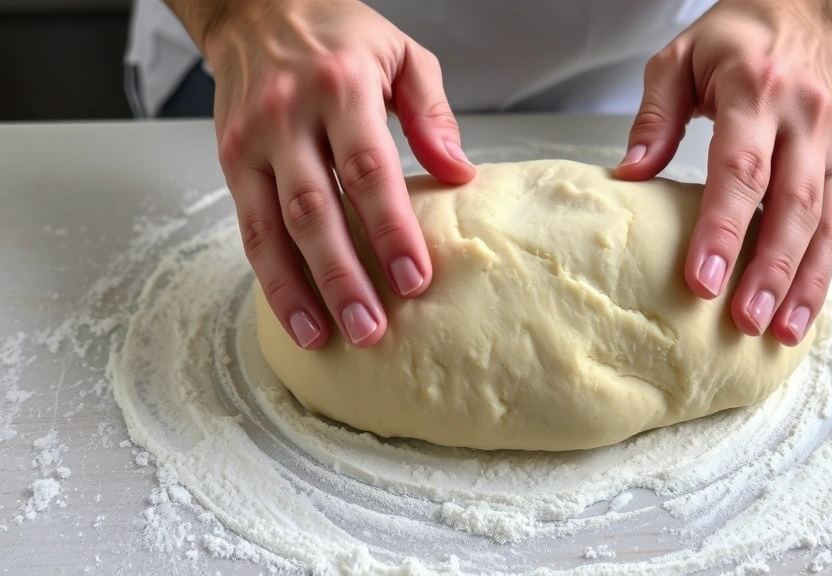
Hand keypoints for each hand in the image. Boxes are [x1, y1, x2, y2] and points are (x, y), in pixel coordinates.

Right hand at [171, 0, 474, 348]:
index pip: (367, 168)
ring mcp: (251, 140)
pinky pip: (246, 227)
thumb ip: (432, 111)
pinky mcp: (228, 159)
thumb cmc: (337, 35)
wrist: (256, 6)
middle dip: (342, 276)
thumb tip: (459, 173)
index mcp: (340, 88)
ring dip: (298, 289)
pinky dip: (269, 275)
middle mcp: (288, 116)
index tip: (414, 277)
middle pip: (315, 210)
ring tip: (326, 336)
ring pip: (270, 229)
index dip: (390, 228)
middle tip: (371, 327)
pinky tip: (293, 311)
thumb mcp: (401, 52)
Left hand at [616, 0, 831, 345]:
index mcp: (756, 91)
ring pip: (825, 222)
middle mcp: (804, 119)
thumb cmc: (731, 43)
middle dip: (769, 269)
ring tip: (781, 332)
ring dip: (804, 282)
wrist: (798, 15)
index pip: (741, 168)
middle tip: (744, 320)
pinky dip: (822, 271)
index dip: (723, 228)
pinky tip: (802, 310)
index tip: (703, 280)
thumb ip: (654, 116)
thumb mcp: (677, 60)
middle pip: (791, 204)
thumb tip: (630, 175)